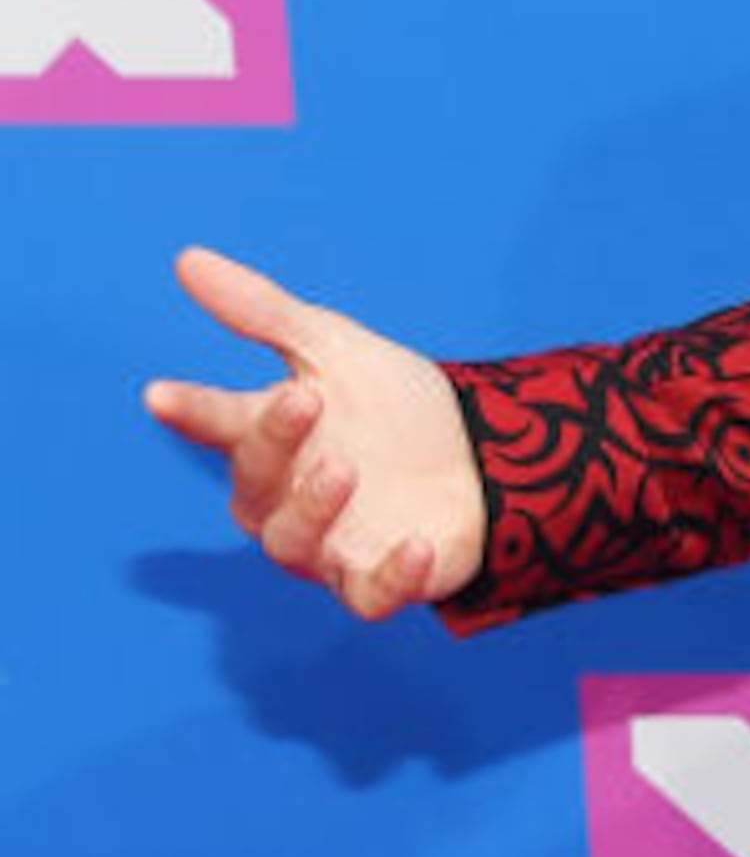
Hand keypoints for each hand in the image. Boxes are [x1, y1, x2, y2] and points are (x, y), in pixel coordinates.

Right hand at [142, 243, 485, 619]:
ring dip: (311, 508)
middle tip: (304, 397)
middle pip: (253, 484)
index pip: (218, 422)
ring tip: (343, 468)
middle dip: (272, 444)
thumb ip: (264, 314)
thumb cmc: (393, 407)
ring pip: (291, 544)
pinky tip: (415, 545)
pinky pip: (370, 596)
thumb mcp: (334, 348)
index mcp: (268, 439)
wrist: (483, 452)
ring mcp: (330, 545)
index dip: (190, 411)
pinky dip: (390, 576)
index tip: (160, 394)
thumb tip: (188, 260)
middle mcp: (286, 498)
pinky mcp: (380, 581)